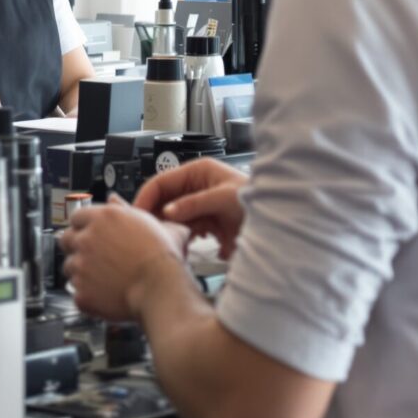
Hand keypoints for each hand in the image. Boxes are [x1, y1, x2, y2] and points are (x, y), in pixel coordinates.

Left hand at [57, 203, 189, 320]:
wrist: (161, 288)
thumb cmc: (162, 257)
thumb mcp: (153, 222)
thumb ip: (128, 208)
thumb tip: (116, 200)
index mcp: (102, 218)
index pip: (76, 217)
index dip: (84, 226)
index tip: (90, 233)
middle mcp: (87, 239)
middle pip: (65, 239)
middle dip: (76, 247)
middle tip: (93, 256)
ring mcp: (81, 266)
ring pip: (69, 267)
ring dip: (81, 272)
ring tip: (103, 278)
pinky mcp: (81, 292)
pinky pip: (76, 293)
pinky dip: (87, 296)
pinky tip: (103, 295)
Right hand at [133, 158, 249, 256]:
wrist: (281, 218)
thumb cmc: (257, 198)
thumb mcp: (224, 198)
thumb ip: (194, 204)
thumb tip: (169, 211)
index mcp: (197, 172)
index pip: (161, 182)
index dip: (146, 197)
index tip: (136, 213)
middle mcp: (196, 187)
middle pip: (164, 201)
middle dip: (155, 216)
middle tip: (146, 232)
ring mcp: (201, 206)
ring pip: (173, 218)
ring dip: (169, 230)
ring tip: (165, 240)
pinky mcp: (207, 224)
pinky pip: (186, 231)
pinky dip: (183, 239)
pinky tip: (184, 245)